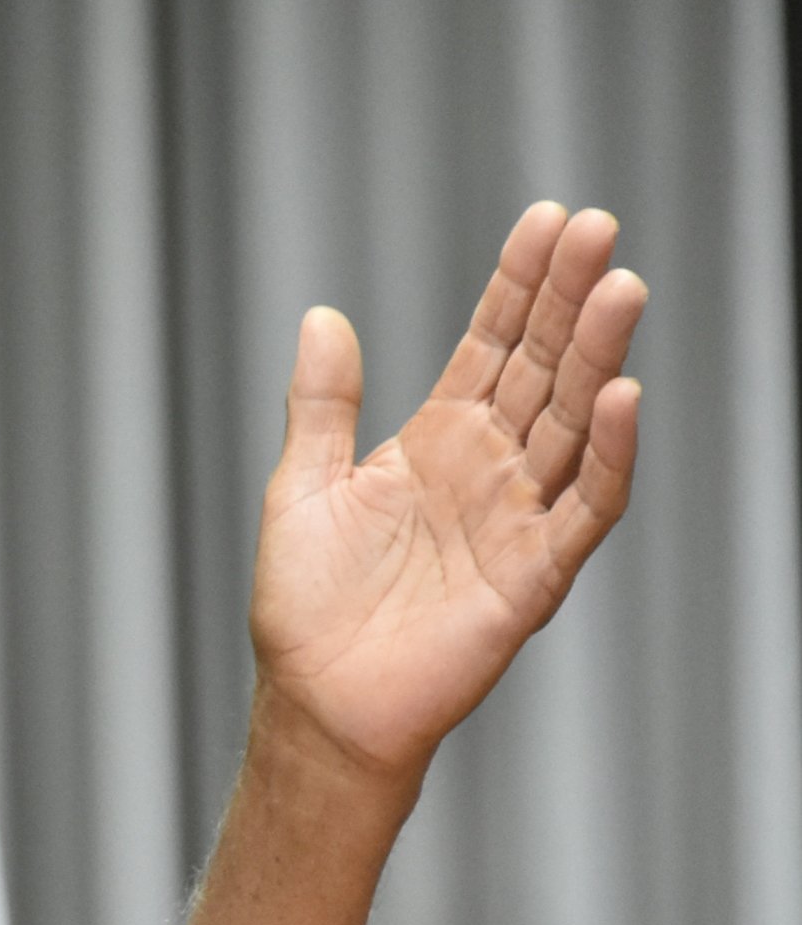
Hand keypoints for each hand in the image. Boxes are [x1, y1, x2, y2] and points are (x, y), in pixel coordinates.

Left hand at [249, 202, 647, 783]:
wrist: (317, 703)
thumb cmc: (307, 606)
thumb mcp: (302, 487)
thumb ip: (323, 405)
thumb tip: (323, 315)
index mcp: (435, 442)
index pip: (491, 345)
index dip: (519, 285)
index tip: (547, 221)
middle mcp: (488, 470)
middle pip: (542, 368)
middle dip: (569, 299)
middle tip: (598, 228)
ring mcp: (517, 518)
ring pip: (573, 423)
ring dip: (599, 358)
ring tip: (620, 288)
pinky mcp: (535, 575)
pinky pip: (584, 508)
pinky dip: (608, 456)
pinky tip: (621, 398)